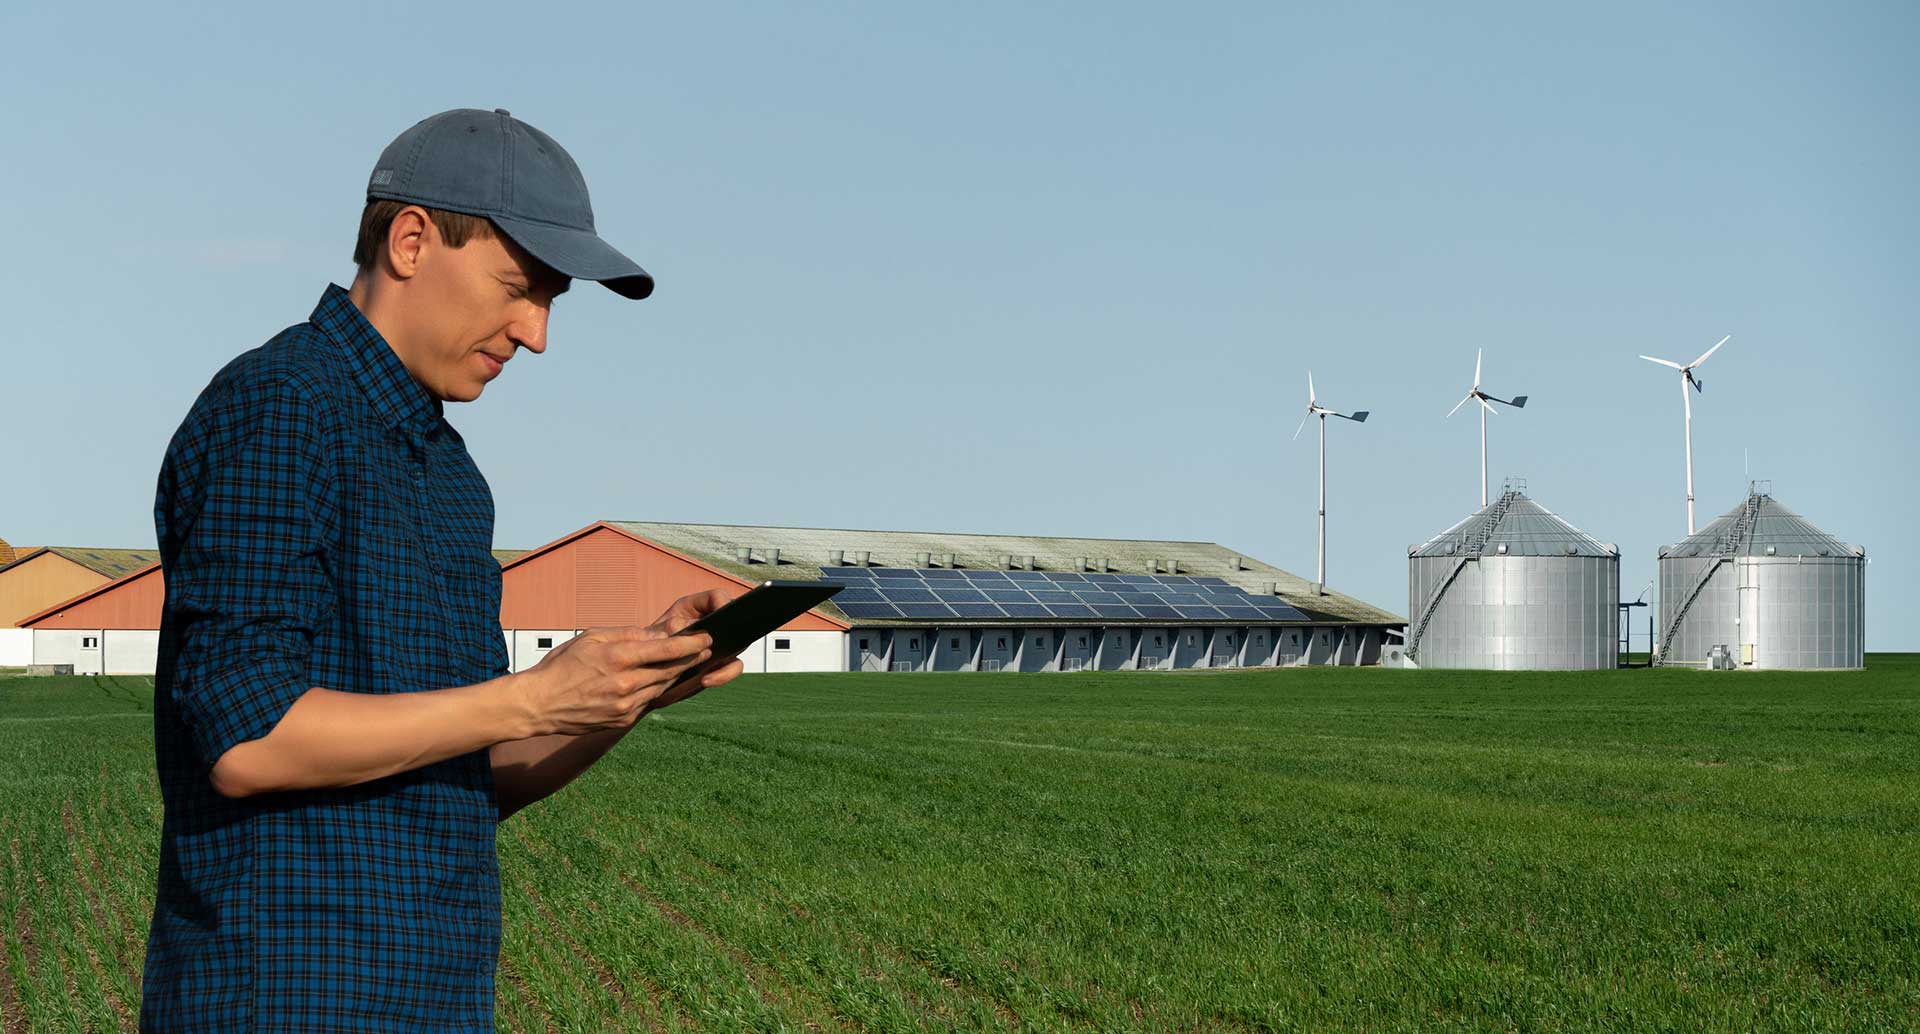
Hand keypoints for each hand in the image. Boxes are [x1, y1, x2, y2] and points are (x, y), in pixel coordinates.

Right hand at [512, 589, 744, 734]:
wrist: (539, 704)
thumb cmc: (563, 665)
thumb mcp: (592, 637)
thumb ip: (628, 634)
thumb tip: (657, 633)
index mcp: (619, 657)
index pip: (667, 650)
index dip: (692, 644)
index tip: (707, 638)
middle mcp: (627, 683)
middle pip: (670, 670)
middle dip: (691, 659)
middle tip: (706, 650)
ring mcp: (626, 705)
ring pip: (662, 687)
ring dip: (676, 675)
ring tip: (688, 663)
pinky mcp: (622, 720)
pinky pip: (647, 702)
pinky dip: (655, 690)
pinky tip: (660, 681)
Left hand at [641, 588, 748, 711]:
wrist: (643, 671)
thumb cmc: (646, 647)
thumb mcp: (654, 634)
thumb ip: (669, 628)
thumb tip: (685, 628)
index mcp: (696, 608)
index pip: (717, 597)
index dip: (723, 603)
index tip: (723, 613)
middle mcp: (711, 624)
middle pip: (735, 622)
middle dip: (733, 635)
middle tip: (721, 647)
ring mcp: (718, 644)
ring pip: (737, 647)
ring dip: (726, 663)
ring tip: (706, 676)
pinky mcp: (719, 664)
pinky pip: (730, 668)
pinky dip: (721, 675)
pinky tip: (705, 680)